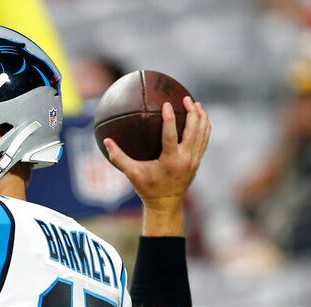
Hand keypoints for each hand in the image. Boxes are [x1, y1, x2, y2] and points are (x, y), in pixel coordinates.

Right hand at [103, 96, 210, 211]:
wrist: (166, 204)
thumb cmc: (147, 188)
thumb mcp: (132, 174)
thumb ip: (118, 158)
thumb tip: (106, 141)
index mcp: (170, 161)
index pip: (171, 136)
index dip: (170, 119)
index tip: (167, 104)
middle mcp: (185, 159)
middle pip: (194, 131)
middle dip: (193, 113)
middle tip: (187, 98)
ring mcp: (194, 160)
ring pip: (202, 134)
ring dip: (201, 118)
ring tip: (196, 104)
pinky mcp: (197, 161)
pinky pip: (204, 140)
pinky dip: (204, 127)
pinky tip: (200, 118)